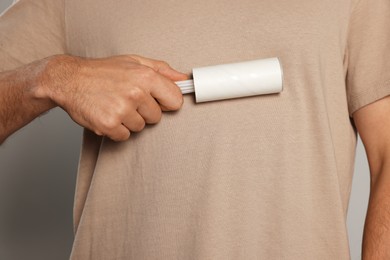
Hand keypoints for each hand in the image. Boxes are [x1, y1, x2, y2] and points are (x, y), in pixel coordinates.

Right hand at [39, 54, 187, 140]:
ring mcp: (122, 110)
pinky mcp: (109, 125)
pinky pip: (124, 136)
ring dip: (129, 120)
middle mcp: (135, 93)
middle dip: (144, 111)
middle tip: (126, 99)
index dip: (166, 102)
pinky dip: (116, 129)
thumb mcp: (134, 62)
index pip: (175, 100)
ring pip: (140, 127)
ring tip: (114, 105)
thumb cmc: (102, 71)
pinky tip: (107, 114)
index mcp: (146, 76)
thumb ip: (162, 70)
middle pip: (157, 117)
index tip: (157, 101)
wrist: (68, 80)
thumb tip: (184, 79)